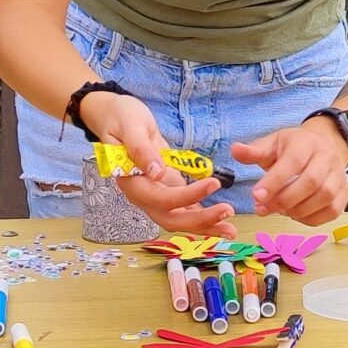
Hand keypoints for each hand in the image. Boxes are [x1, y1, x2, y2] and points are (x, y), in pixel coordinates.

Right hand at [82, 88, 235, 236]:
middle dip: (200, 221)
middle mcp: (143, 195)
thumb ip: (141, 150)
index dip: (188, 195)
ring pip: (179, 219)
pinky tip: (221, 220)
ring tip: (230, 229)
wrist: (117, 117)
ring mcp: (155, 195)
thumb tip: (157, 173)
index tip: (213, 183)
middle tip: (228, 212)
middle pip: (171, 218)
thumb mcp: (131, 127)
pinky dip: (202, 216)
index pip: (162, 198)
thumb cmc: (122, 118)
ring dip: (204, 226)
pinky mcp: (166, 190)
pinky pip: (184, 209)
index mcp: (132, 182)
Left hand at [233, 118, 347, 224]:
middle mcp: (327, 157)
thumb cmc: (293, 148)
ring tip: (279, 210)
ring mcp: (339, 176)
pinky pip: (331, 211)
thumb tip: (236, 150)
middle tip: (262, 209)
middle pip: (311, 182)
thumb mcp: (272, 144)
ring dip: (298, 210)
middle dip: (284, 199)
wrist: (322, 147)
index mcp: (306, 142)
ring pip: (324, 197)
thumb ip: (254, 151)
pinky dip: (311, 218)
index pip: (293, 162)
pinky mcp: (344, 194)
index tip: (256, 196)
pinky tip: (295, 214)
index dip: (274, 181)